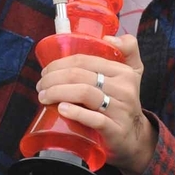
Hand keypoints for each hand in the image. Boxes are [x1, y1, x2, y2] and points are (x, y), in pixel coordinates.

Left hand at [36, 35, 157, 174]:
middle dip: (53, 79)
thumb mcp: (133, 72)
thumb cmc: (123, 101)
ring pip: (85, 94)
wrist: (134, 138)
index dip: (60, 63)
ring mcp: (121, 110)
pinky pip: (95, 119)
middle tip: (40, 86)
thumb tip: (108, 37)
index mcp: (124, 72)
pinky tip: (61, 109)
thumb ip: (127, 49)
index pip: (85, 60)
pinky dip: (76, 113)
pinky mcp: (116, 130)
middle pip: (81, 76)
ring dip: (58, 93)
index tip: (46, 71)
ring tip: (43, 97)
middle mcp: (125, 89)